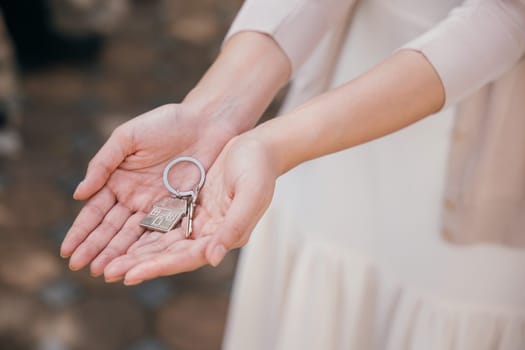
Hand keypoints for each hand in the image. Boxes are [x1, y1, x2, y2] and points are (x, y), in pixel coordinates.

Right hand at [60, 103, 236, 274]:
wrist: (206, 122)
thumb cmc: (166, 123)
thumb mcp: (128, 138)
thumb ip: (103, 164)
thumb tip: (78, 195)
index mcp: (118, 180)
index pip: (95, 211)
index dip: (81, 231)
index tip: (67, 251)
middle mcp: (135, 197)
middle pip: (112, 228)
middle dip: (95, 248)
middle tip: (80, 267)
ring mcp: (157, 206)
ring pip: (134, 235)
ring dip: (118, 254)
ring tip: (102, 272)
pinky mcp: (180, 210)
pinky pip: (161, 233)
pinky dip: (148, 249)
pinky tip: (136, 264)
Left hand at [102, 135, 277, 284]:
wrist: (258, 146)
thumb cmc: (259, 169)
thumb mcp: (252, 195)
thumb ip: (234, 227)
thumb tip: (211, 258)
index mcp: (223, 235)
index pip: (186, 257)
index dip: (158, 266)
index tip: (130, 275)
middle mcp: (207, 233)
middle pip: (167, 253)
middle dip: (136, 263)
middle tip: (106, 272)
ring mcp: (195, 219)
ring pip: (159, 239)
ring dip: (132, 250)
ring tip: (104, 260)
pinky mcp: (186, 204)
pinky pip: (158, 219)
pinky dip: (139, 228)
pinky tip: (119, 233)